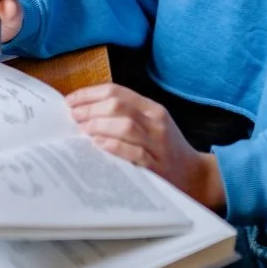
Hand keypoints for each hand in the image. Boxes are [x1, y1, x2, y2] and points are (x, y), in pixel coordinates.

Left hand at [67, 83, 226, 211]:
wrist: (196, 176)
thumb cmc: (166, 149)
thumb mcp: (151, 124)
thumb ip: (126, 115)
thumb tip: (85, 111)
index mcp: (152, 108)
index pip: (117, 91)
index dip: (90, 94)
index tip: (70, 100)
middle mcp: (156, 122)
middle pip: (118, 106)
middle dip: (90, 109)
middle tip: (73, 116)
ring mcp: (158, 144)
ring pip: (125, 125)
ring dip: (98, 125)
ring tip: (81, 129)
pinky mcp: (157, 167)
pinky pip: (133, 152)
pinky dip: (113, 146)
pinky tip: (98, 144)